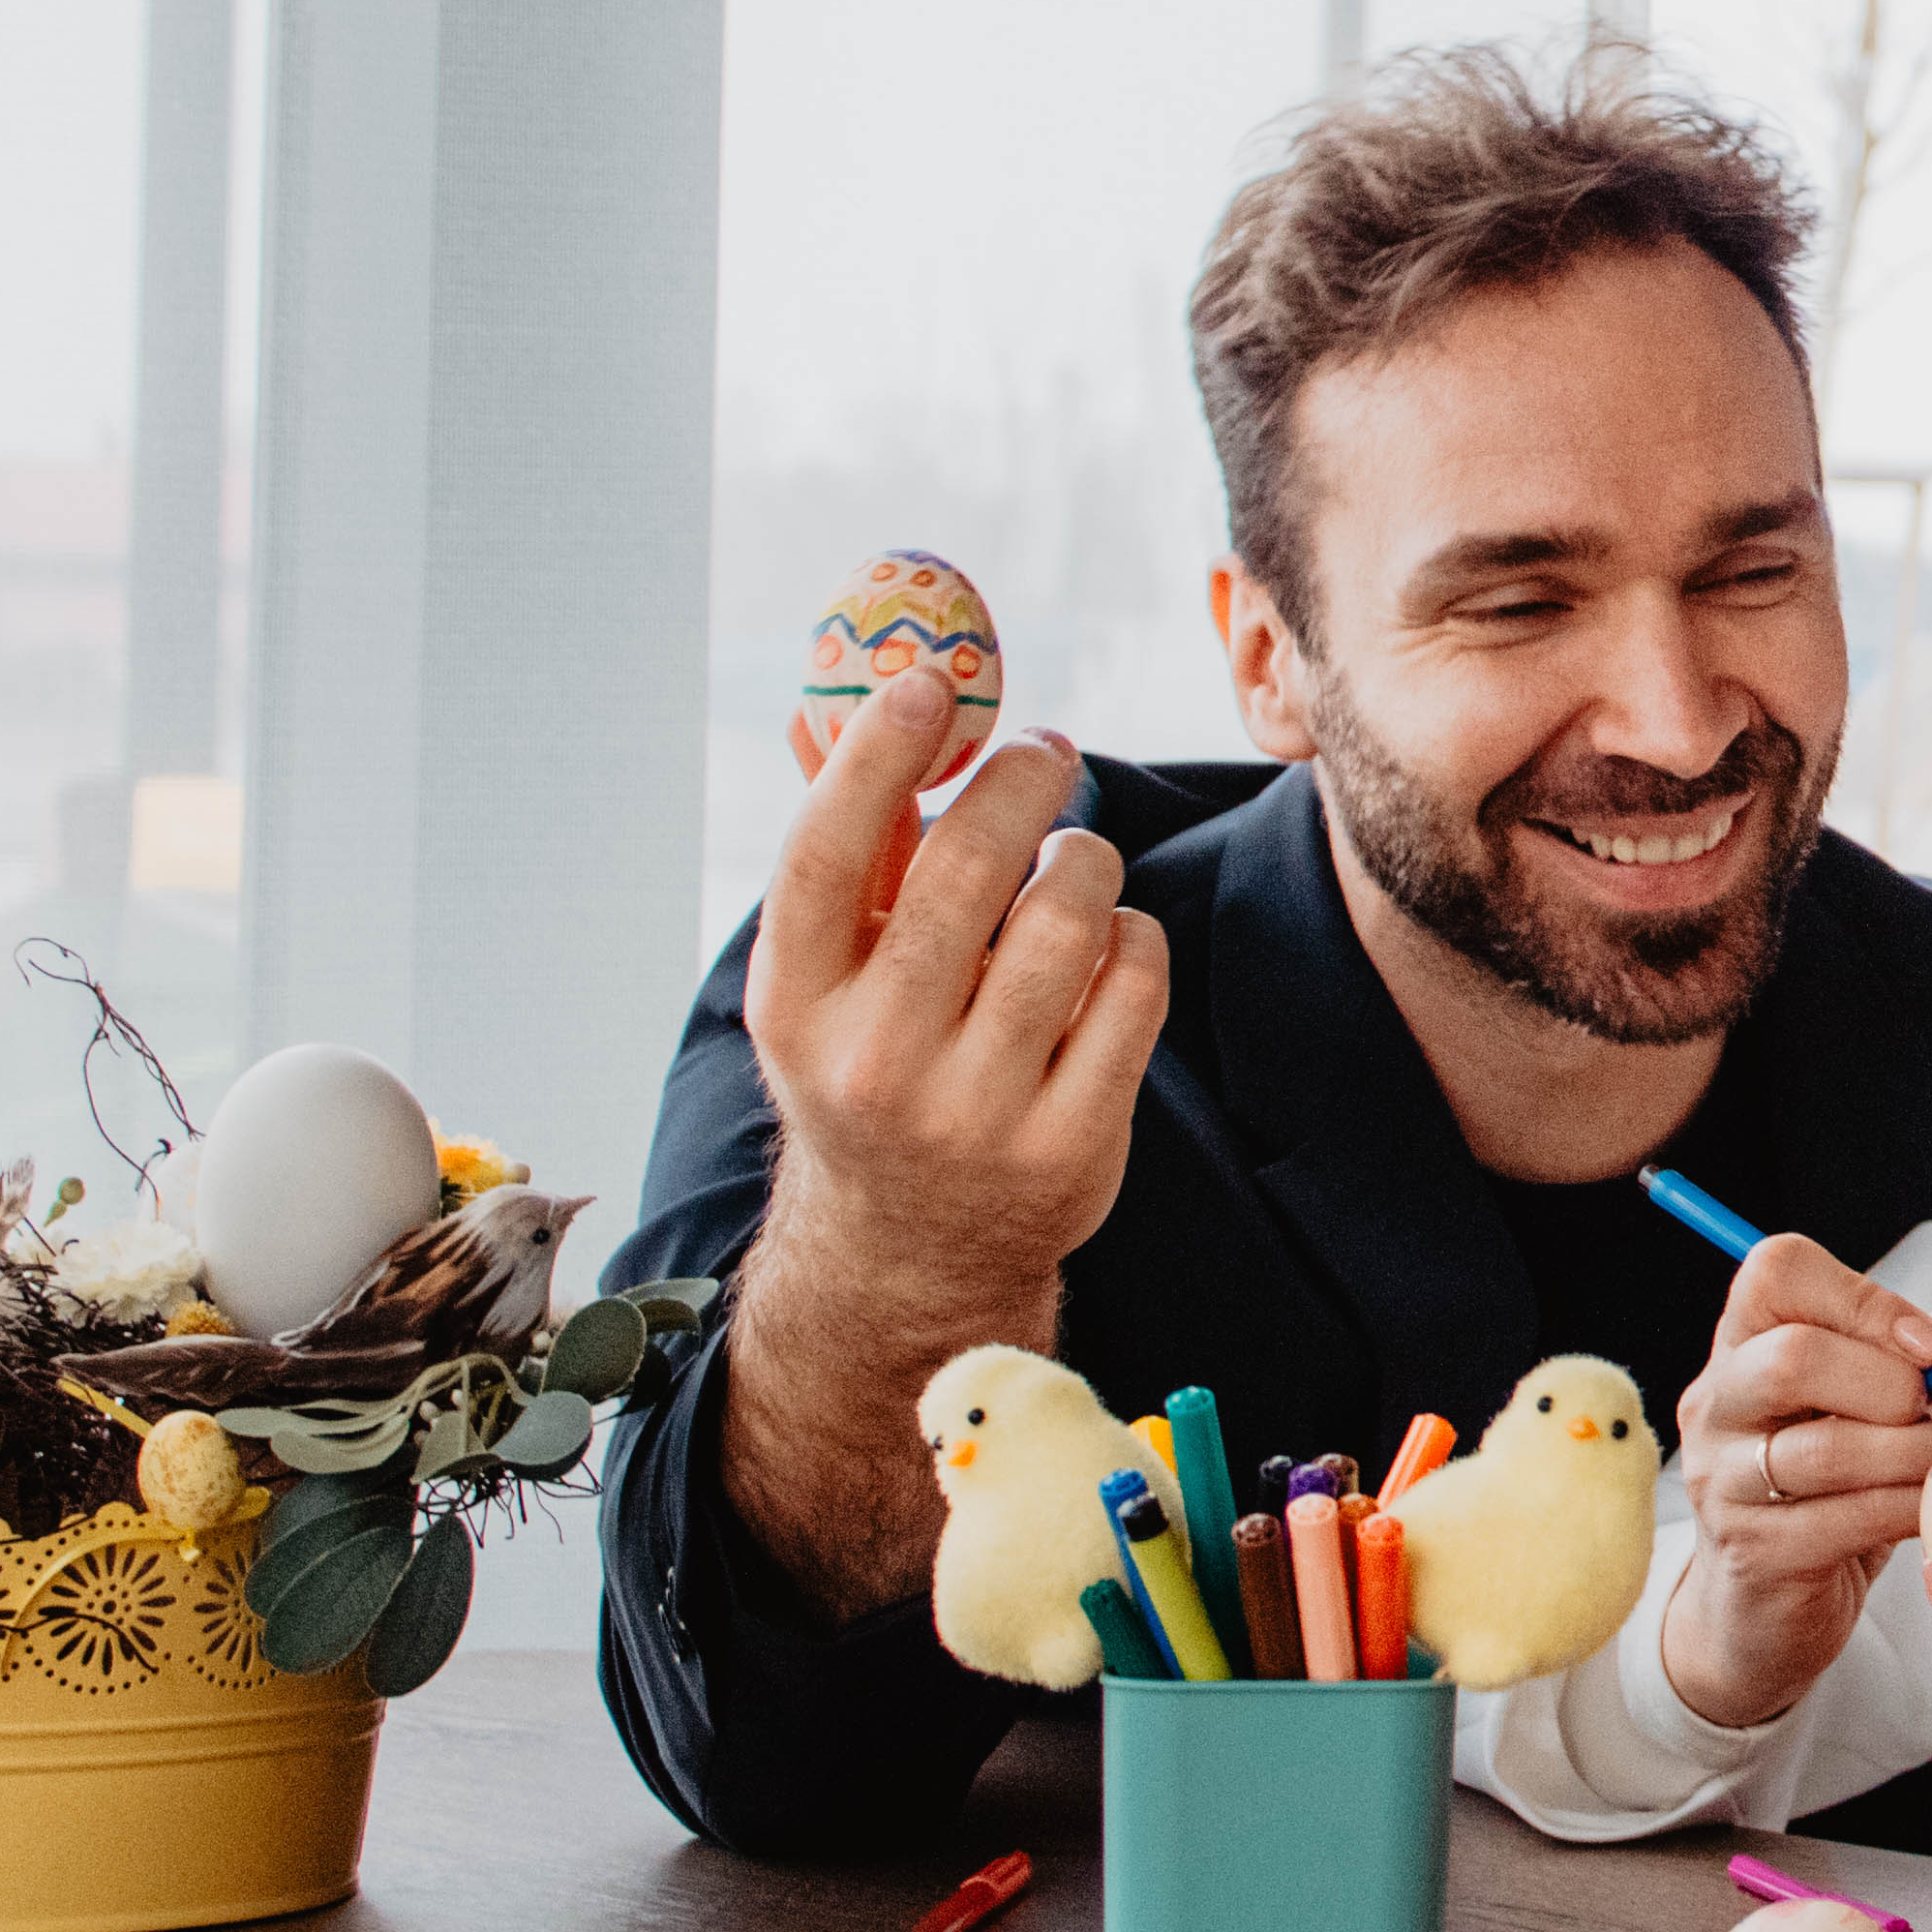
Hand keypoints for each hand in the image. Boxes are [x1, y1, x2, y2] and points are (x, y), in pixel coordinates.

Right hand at [717, 675, 1171, 1614]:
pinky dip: (1133, 936)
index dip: (877, 757)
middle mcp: (876, 1062)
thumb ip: (849, 851)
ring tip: (1074, 862)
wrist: (910, 1248)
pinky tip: (1109, 943)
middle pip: (966, 867)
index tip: (928, 683)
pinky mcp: (1071, 1141)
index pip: (825, 856)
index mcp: (797, 1007)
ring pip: (1068, 915)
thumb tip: (850, 701)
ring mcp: (976, 1110)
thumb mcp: (829, 980)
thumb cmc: (873, 1063)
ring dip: (1086, 859)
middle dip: (1020, 781)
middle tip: (1047, 750)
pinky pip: (1133, 980)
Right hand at [1651, 1233, 1931, 1729]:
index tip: (1929, 1347)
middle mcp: (1717, 1402)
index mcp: (1743, 1343)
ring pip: (1825, 1448)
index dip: (1866, 1297)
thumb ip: (1922, 1357)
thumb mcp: (1873, 1406)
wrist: (1766, 1606)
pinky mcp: (1754, 1551)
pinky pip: (1846, 1519)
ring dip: (1914, 1452)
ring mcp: (1723, 1480)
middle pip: (1793, 1356)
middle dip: (1892, 1382)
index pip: (1777, 1272)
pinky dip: (1908, 1508)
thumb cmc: (1831, 1486)